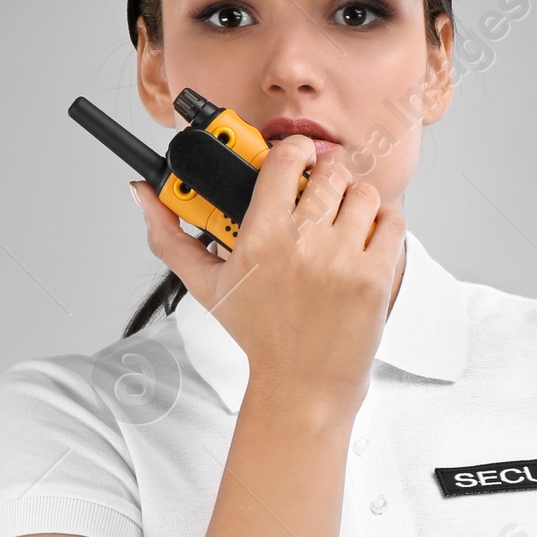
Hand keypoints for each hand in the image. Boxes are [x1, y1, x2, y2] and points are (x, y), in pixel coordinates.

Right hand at [129, 135, 404, 421]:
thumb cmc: (259, 336)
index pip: (284, 159)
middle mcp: (302, 243)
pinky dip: (383, 224)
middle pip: (328, 171)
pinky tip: (366, 240)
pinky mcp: (375, 277)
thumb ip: (171, 237)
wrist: (303, 386)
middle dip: (325, 181)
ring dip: (356, 201)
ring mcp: (342, 259)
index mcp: (260, 237)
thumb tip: (143, 194)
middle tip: (319, 201)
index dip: (294, 150)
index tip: (296, 158)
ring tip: (343, 224)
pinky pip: (392, 220)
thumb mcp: (207, 287)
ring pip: (363, 192)